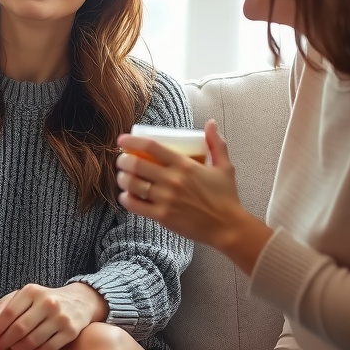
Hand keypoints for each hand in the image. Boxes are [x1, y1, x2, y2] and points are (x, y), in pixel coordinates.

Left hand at [0, 283, 107, 349]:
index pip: (9, 312)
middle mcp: (48, 302)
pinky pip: (46, 349)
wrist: (78, 302)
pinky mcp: (70, 332)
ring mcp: (61, 317)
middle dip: (3, 342)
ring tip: (12, 349)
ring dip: (17, 349)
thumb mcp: (24, 298)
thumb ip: (3, 309)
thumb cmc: (42, 301)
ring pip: (32, 340)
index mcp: (32, 291)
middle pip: (19, 328)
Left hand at [116, 120, 270, 273]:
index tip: (122, 140)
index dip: (132, 141)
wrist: (228, 227)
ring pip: (132, 185)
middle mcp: (172, 180)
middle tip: (121, 160)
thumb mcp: (225, 167)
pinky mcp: (162, 216)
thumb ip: (216, 144)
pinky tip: (125, 196)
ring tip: (122, 176)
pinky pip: (135, 206)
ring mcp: (166, 199)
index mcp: (185, 165)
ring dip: (122, 179)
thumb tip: (211, 122)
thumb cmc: (226, 197)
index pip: (151, 147)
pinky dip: (126, 199)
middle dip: (122, 160)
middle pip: (136, 164)